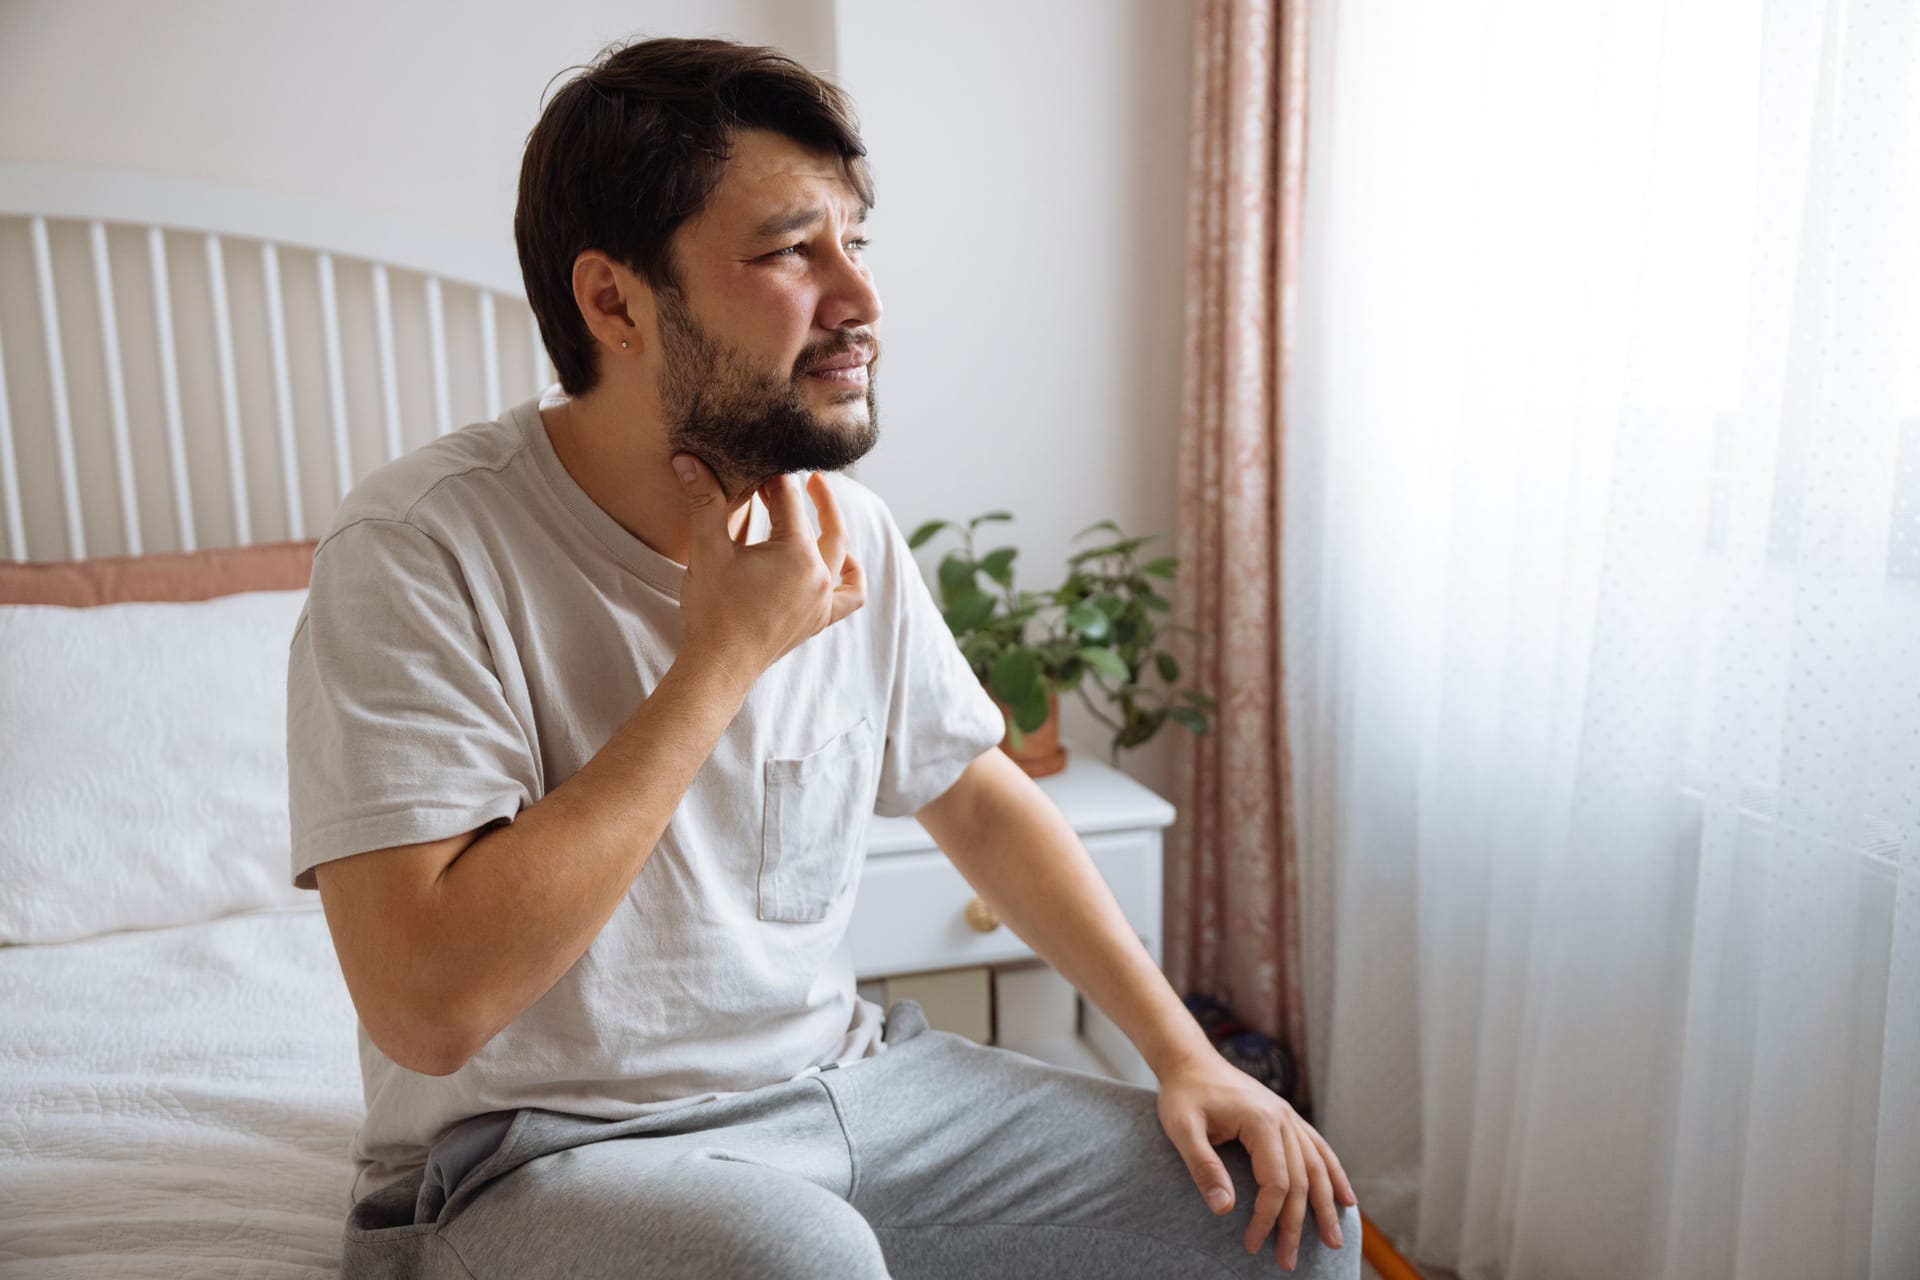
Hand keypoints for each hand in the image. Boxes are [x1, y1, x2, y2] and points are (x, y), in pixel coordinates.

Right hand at [671, 455, 865, 685]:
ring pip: (841, 557)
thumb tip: (687, 460)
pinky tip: (845, 565)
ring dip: (836, 532)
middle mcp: (818, 575)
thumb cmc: (713, 609)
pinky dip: (851, 578)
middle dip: (817, 497)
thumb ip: (704, 501)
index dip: (773, 480)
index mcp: (796, 553)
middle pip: (826, 525)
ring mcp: (822, 600)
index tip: (760, 466)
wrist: (719, 664)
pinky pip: (849, 597)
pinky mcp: (818, 620)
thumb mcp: (707, 550)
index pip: (789, 502)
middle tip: (811, 477)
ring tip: (826, 515)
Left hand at [1156, 1052, 1356, 1270]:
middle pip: (1300, 1181)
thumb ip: (1203, 1167)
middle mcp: (1283, 1118)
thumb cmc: (1183, 1094)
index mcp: (1261, 1121)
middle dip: (1296, 1225)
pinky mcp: (1287, 1118)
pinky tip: (1346, 1198)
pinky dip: (1334, 1175)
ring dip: (1327, 1206)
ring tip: (1334, 1241)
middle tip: (1288, 1261)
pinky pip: (1318, 1149)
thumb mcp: (1182, 1129)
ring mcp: (1289, 1116)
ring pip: (1317, 1167)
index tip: (1252, 1244)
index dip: (1267, 1218)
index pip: (1275, 1182)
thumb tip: (1224, 1209)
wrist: (1190, 1060)